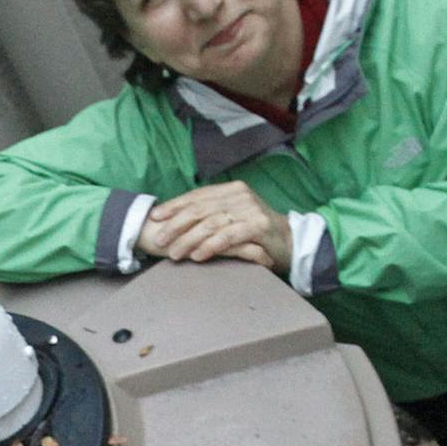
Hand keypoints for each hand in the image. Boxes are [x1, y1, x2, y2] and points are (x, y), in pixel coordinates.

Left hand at [137, 181, 291, 273]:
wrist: (291, 243)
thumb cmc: (256, 234)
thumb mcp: (233, 218)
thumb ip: (212, 215)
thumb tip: (179, 219)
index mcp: (230, 189)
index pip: (197, 195)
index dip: (174, 205)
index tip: (155, 217)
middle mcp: (239, 195)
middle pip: (200, 208)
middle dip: (176, 225)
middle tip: (160, 240)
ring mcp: (249, 208)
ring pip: (211, 223)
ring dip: (189, 239)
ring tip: (175, 253)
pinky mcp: (257, 225)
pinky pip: (228, 236)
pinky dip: (211, 246)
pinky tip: (198, 255)